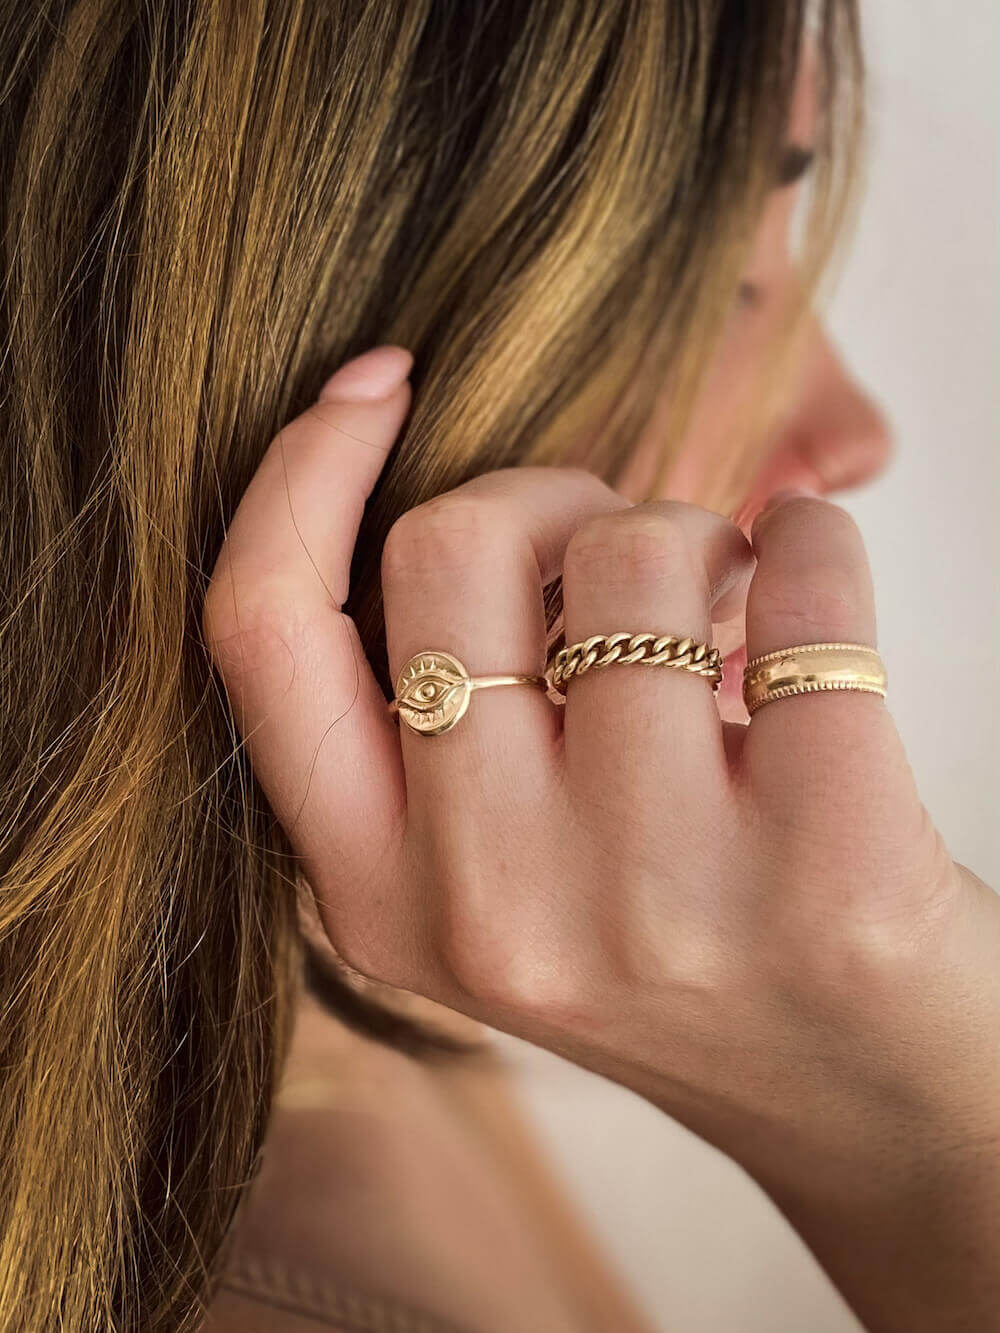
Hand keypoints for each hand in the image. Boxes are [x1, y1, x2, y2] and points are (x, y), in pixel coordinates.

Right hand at [204, 348, 999, 1331]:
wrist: (857, 1093)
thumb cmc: (673, 944)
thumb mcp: (495, 874)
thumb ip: (435, 723)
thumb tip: (469, 489)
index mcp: (381, 904)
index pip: (263, 634)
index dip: (300, 470)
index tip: (380, 385)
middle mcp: (493, 913)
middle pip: (444, 549)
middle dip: (545, 496)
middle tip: (618, 542)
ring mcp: (655, 899)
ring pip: (627, 550)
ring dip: (692, 532)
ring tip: (728, 611)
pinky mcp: (828, 865)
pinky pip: (801, 573)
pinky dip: (812, 538)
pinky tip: (810, 592)